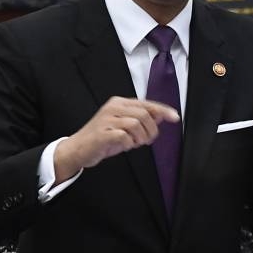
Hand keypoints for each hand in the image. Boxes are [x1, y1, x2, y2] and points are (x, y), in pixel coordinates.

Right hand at [54, 96, 179, 180]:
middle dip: (151, 130)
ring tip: (134, 144)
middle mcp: (113, 108)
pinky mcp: (102, 133)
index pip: (146, 104)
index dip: (163, 110)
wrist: (77, 150)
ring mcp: (107, 120)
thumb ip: (141, 120)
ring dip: (140, 137)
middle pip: (144, 114)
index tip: (175, 118)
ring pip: (136, 124)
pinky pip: (124, 136)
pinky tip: (124, 146)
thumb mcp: (124, 127)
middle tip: (147, 140)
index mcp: (119, 103)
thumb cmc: (101, 139)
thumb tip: (160, 116)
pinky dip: (128, 144)